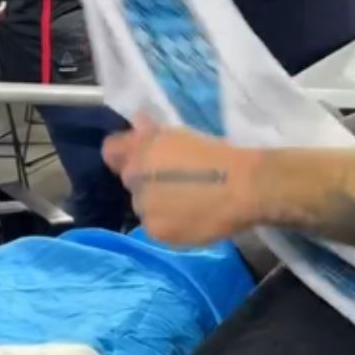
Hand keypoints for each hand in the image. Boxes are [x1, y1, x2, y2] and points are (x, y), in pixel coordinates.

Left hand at [105, 117, 263, 247]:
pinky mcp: (156, 232)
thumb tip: (137, 122)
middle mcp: (134, 177)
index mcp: (140, 149)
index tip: (141, 159)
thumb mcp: (181, 135)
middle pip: (131, 181)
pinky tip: (190, 219)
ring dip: (156, 205)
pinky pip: (156, 228)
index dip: (123, 154)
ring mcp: (144, 207)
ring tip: (186, 204)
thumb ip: (152, 132)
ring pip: (143, 207)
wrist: (242, 187)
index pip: (112, 151)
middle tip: (174, 183)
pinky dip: (168, 225)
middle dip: (146, 181)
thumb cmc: (217, 154)